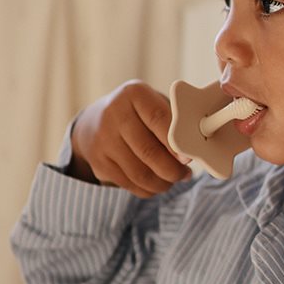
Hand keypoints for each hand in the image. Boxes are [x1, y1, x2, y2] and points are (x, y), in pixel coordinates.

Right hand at [70, 80, 190, 196]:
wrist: (94, 122)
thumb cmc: (138, 114)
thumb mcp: (154, 104)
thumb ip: (173, 123)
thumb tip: (189, 155)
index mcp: (134, 94)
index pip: (159, 119)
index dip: (176, 142)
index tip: (188, 158)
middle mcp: (114, 114)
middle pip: (149, 151)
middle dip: (173, 170)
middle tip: (185, 174)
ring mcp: (103, 139)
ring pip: (140, 173)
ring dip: (162, 183)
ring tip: (173, 180)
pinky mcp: (98, 161)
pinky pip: (129, 184)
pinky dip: (148, 189)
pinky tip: (156, 183)